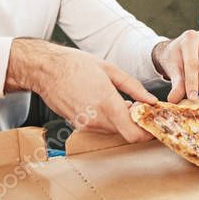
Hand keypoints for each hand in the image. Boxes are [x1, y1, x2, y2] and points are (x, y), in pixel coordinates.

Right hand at [5, 39, 155, 142]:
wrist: (45, 70)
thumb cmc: (76, 65)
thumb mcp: (110, 70)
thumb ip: (134, 87)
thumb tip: (151, 100)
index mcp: (107, 103)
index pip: (133, 134)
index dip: (147, 133)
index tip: (153, 124)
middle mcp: (96, 119)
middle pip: (125, 132)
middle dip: (136, 122)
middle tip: (140, 106)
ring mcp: (86, 125)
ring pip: (113, 130)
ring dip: (121, 121)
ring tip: (122, 102)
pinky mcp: (78, 125)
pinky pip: (100, 127)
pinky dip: (108, 120)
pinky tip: (106, 104)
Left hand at [152, 29, 198, 101]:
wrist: (178, 51)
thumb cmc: (174, 59)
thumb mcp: (172, 71)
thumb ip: (176, 85)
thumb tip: (173, 100)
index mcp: (190, 38)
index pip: (193, 62)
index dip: (192, 82)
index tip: (191, 97)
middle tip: (195, 94)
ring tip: (196, 81)